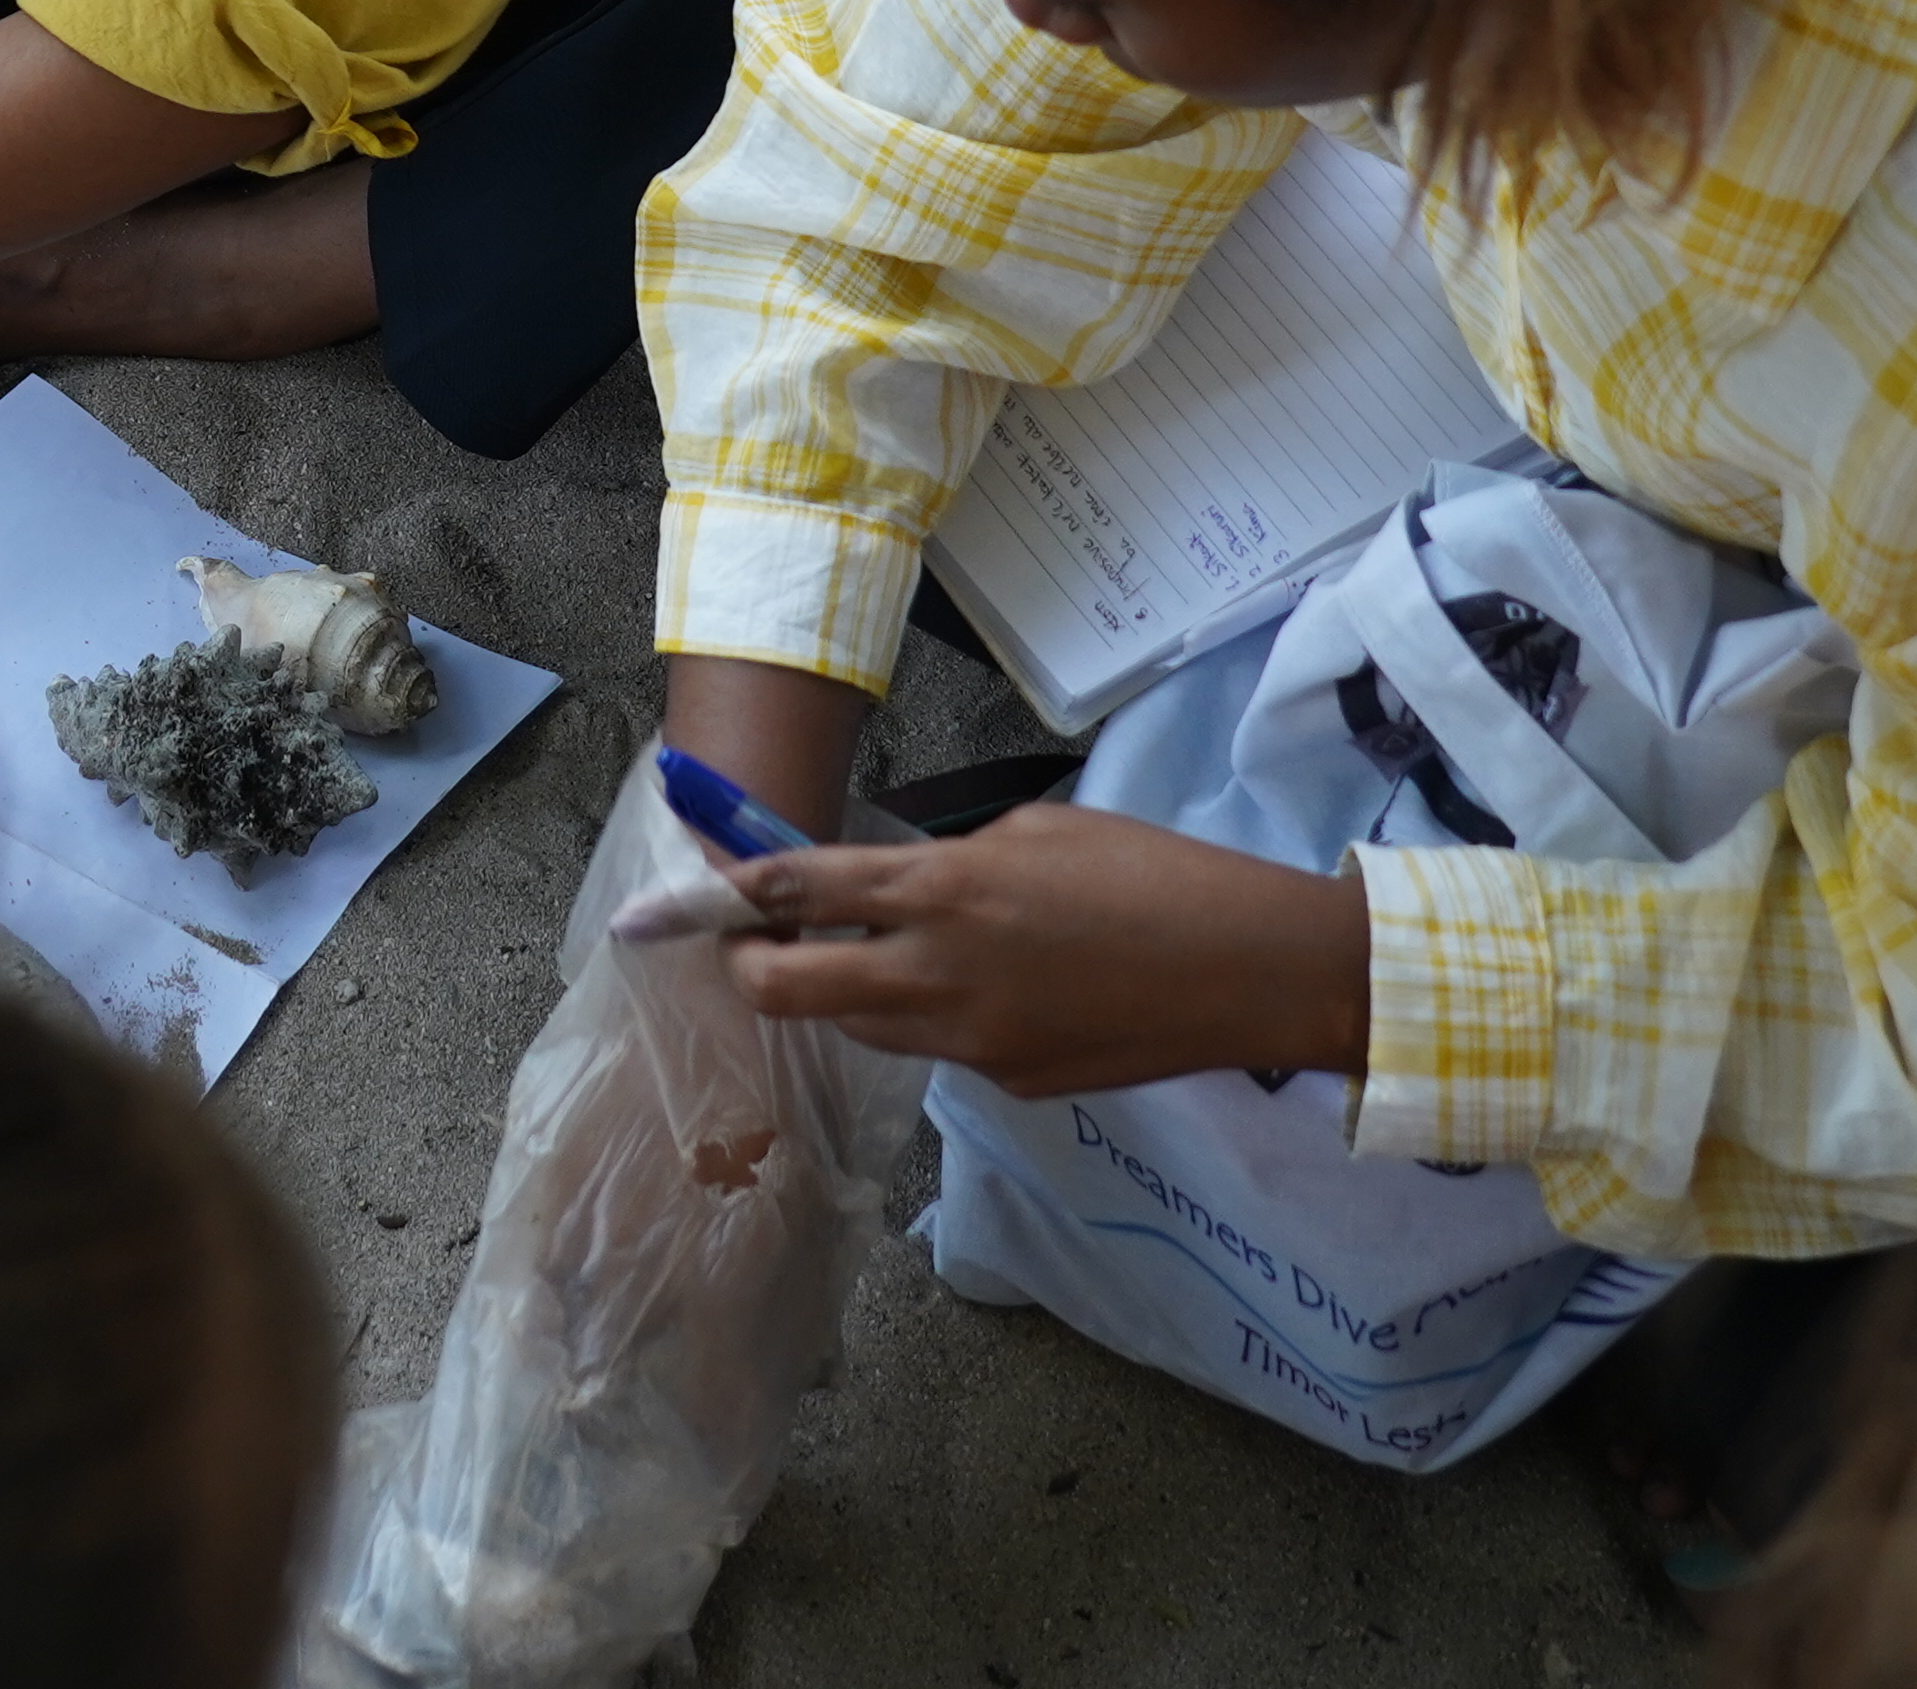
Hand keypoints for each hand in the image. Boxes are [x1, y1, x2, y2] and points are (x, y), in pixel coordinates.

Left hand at [711, 807, 1370, 1096]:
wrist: (1248, 971)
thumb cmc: (1153, 874)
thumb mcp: (1037, 833)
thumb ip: (951, 862)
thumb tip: (902, 887)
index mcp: (943, 890)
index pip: (797, 889)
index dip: (724, 893)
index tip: (669, 900)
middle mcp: (938, 974)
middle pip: (790, 990)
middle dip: (751, 967)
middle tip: (751, 945)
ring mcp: (971, 1042)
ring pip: (859, 1024)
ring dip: (845, 991)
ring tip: (877, 952)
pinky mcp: (1008, 1082)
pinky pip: (936, 1049)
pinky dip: (932, 1016)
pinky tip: (991, 986)